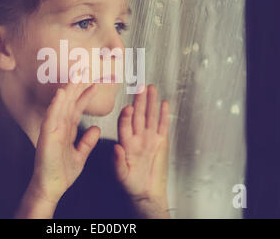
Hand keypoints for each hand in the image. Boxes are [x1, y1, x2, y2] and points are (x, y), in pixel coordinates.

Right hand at [29, 67, 100, 203]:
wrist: (51, 188)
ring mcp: (53, 130)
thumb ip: (87, 142)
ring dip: (68, 90)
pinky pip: (52, 118)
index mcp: (68, 130)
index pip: (78, 108)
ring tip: (76, 75)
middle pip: (70, 102)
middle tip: (86, 70)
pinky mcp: (47, 136)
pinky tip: (61, 94)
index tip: (95, 83)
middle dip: (78, 86)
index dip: (86, 95)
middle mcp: (60, 127)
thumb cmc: (62, 173)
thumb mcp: (80, 155)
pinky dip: (56, 105)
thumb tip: (96, 129)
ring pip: (61, 105)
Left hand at [114, 84, 169, 217]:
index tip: (127, 108)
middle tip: (141, 87)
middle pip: (138, 115)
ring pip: (150, 117)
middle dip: (140, 101)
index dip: (126, 116)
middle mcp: (137, 137)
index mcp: (125, 142)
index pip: (125, 125)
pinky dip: (164, 115)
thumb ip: (117, 162)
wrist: (146, 192)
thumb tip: (116, 147)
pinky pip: (163, 126)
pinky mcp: (161, 142)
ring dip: (151, 102)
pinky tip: (164, 103)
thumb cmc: (130, 184)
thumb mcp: (121, 175)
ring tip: (152, 88)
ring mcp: (149, 138)